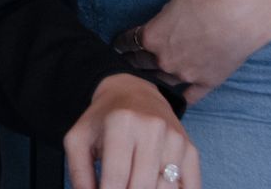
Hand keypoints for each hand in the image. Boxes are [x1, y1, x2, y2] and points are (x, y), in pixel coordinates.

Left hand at [63, 72, 200, 188]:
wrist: (134, 92)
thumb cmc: (103, 119)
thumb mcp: (79, 138)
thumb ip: (79, 172)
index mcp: (121, 123)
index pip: (116, 178)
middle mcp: (153, 128)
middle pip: (142, 186)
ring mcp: (176, 139)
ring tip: (132, 182)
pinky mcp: (191, 150)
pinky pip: (190, 187)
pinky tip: (156, 186)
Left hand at [114, 0, 270, 103]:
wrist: (242, 15)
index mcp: (152, 36)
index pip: (128, 41)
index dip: (121, 42)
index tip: (117, 44)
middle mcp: (164, 59)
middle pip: (140, 64)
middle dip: (133, 61)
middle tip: (128, 61)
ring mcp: (185, 74)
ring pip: (161, 81)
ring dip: (154, 78)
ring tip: (148, 78)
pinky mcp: (206, 82)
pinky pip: (189, 96)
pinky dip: (182, 97)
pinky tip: (176, 100)